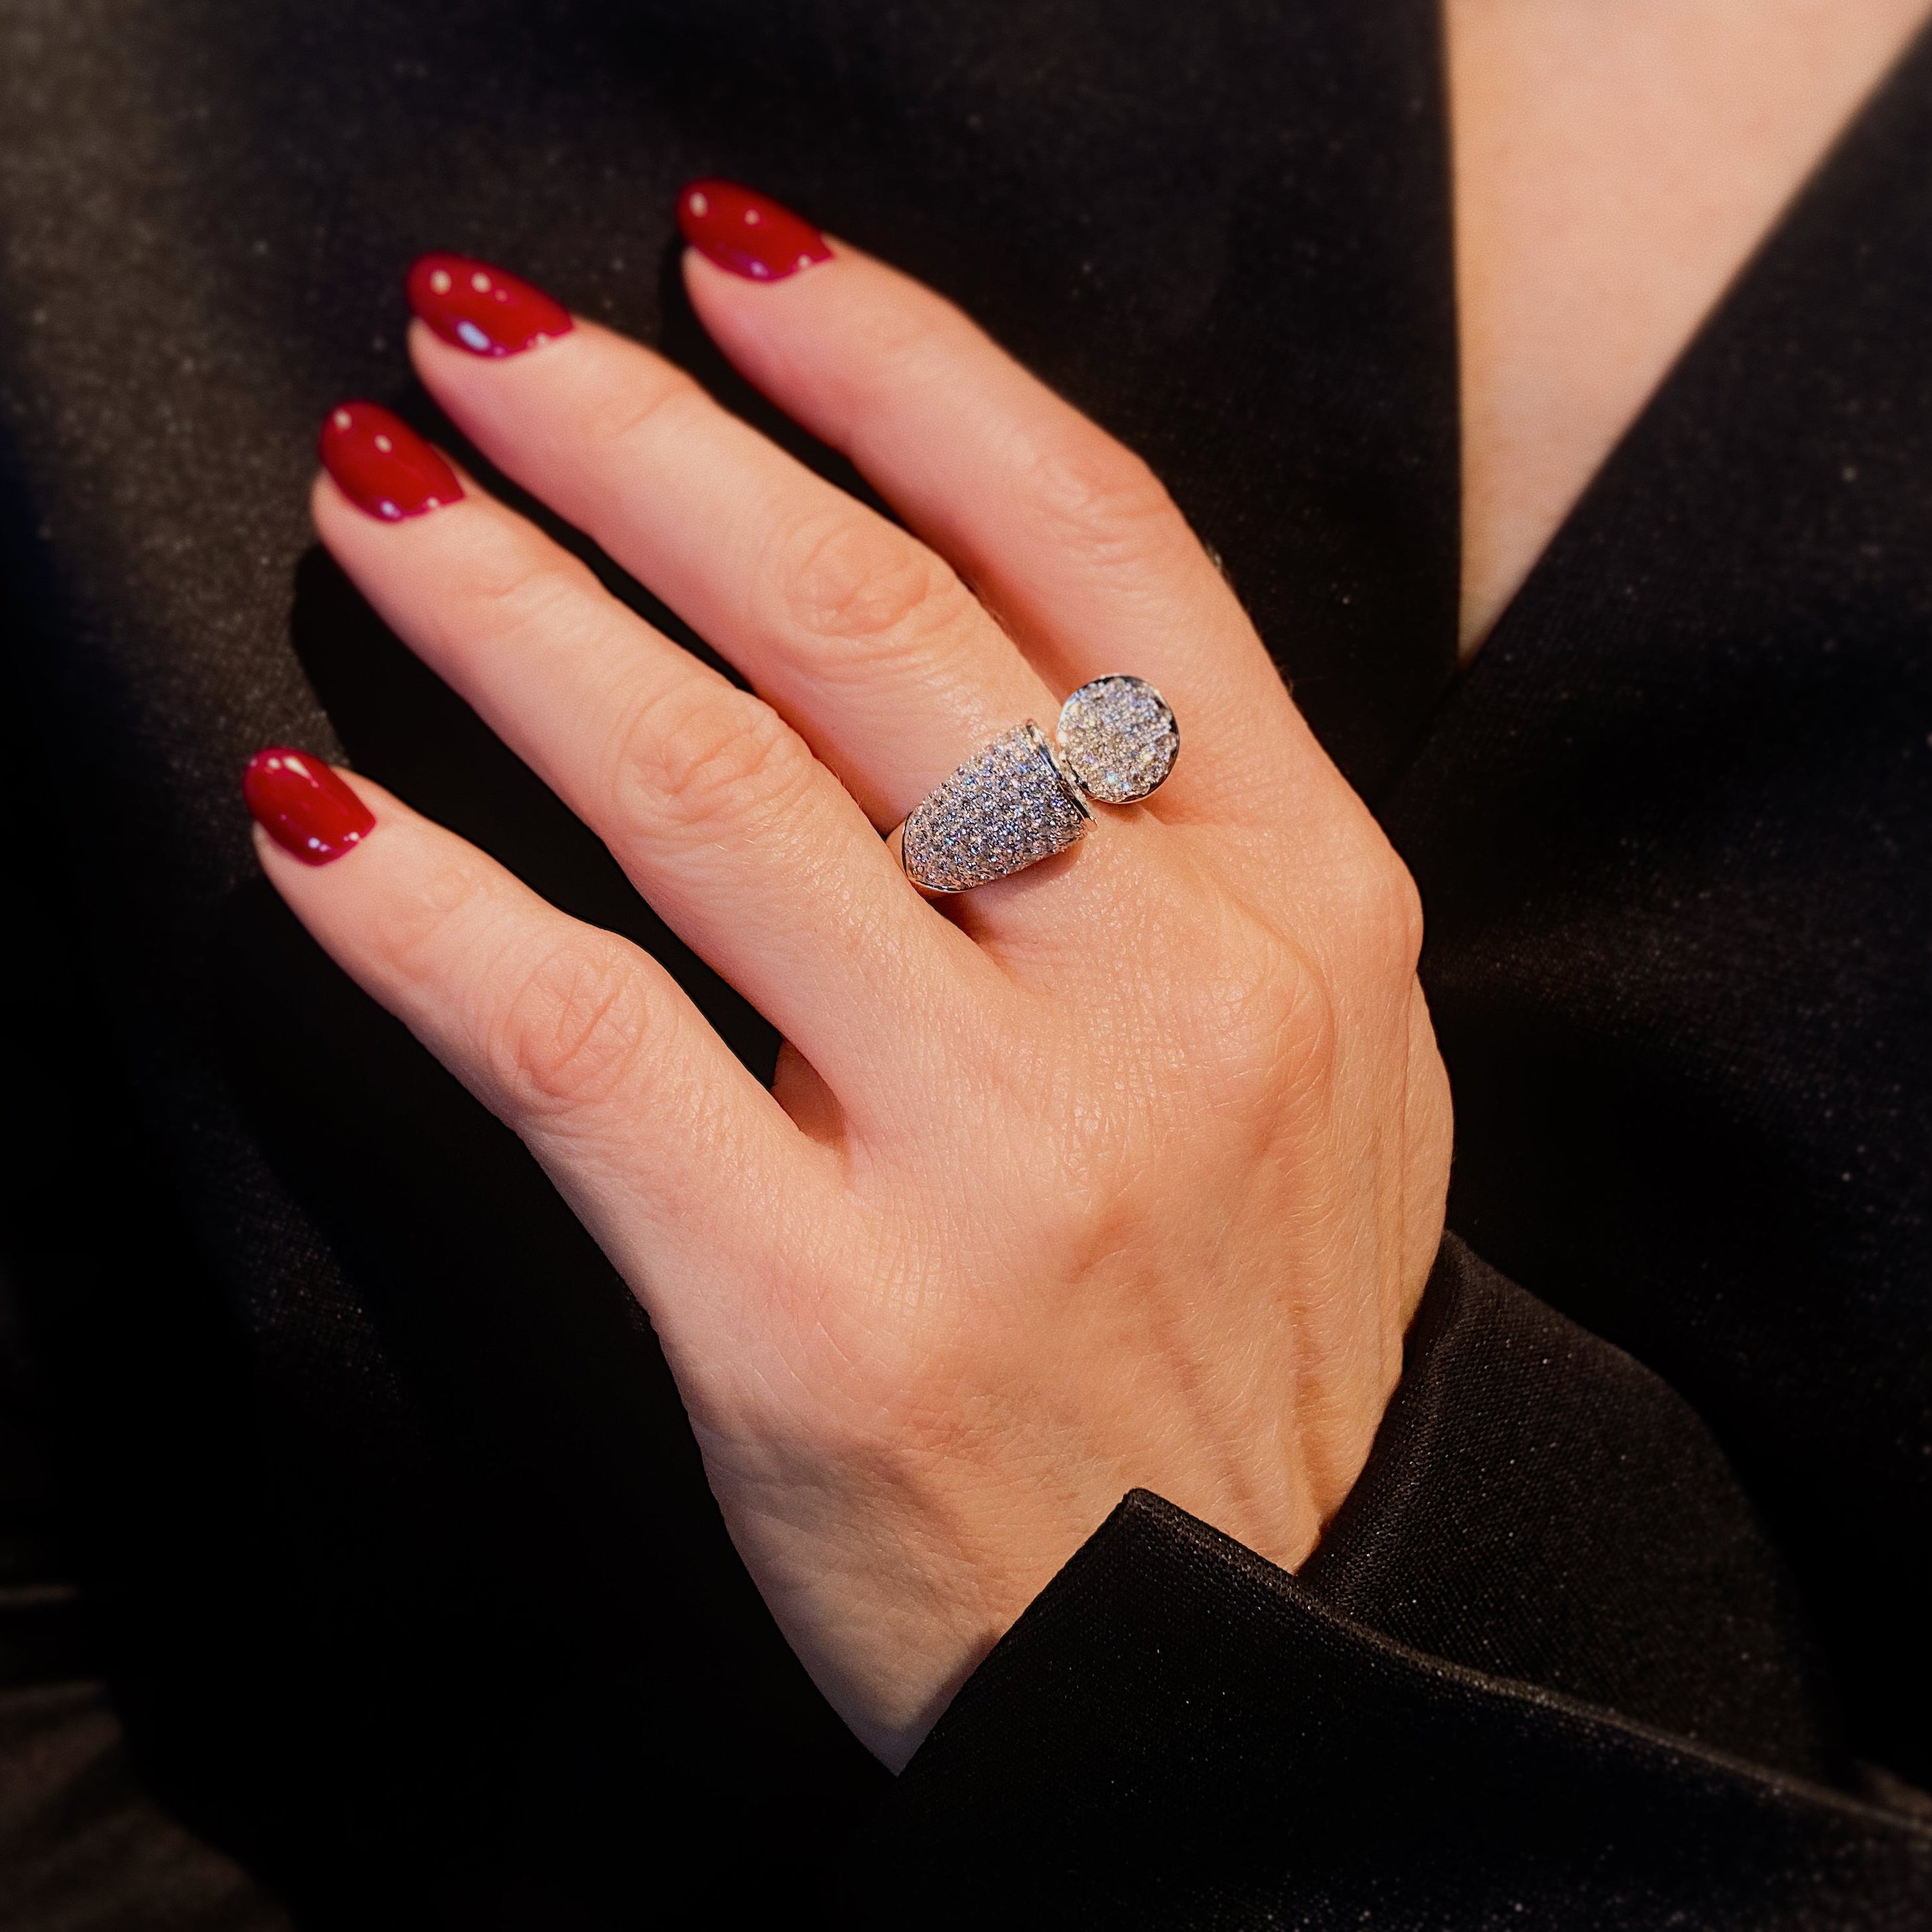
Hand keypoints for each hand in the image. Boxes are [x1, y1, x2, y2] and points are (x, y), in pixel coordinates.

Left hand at [249, 189, 1452, 1769]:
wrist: (1269, 1665)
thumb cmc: (1256, 1330)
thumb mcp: (1316, 1048)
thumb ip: (1179, 834)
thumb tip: (939, 619)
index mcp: (1311, 900)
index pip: (1094, 548)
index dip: (900, 371)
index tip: (736, 267)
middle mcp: (1177, 993)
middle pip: (875, 633)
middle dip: (654, 448)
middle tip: (487, 344)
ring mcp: (1011, 1158)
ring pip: (715, 797)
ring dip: (513, 614)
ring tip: (385, 500)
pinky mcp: (826, 1321)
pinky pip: (587, 1042)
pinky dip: (428, 912)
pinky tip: (317, 818)